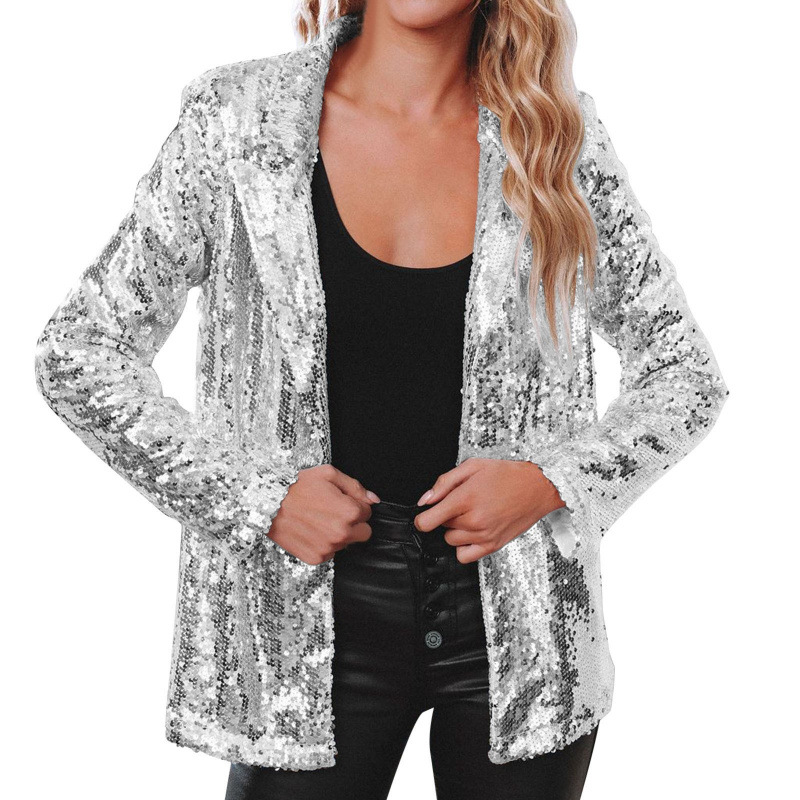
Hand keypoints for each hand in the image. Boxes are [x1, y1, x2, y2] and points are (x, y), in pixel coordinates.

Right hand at [268, 464, 380, 564]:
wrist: (268, 504)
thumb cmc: (296, 486)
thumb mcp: (328, 474)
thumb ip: (355, 487)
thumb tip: (374, 499)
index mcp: (350, 511)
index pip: (368, 513)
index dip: (356, 505)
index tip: (341, 501)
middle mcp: (342, 533)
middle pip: (364, 533)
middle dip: (354, 523)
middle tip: (334, 513)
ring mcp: (329, 547)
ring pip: (346, 543)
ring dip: (338, 534)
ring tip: (318, 520)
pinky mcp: (316, 558)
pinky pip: (330, 553)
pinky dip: (324, 544)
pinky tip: (311, 531)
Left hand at [414, 458, 565, 563]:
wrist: (537, 487)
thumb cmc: (507, 475)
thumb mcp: (472, 467)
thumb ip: (444, 483)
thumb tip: (425, 501)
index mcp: (466, 498)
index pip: (428, 521)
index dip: (421, 518)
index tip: (425, 514)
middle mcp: (474, 520)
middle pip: (441, 527)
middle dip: (447, 515)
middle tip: (463, 502)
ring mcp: (484, 535)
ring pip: (451, 540)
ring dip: (455, 529)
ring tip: (471, 514)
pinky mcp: (493, 546)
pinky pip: (464, 556)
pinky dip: (463, 546)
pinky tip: (472, 533)